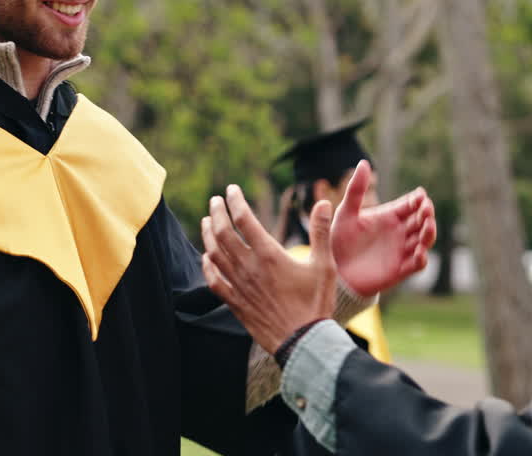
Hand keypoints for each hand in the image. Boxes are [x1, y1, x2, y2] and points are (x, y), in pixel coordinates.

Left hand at [201, 184, 336, 353]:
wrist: (303, 341)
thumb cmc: (316, 303)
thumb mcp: (325, 265)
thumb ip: (321, 232)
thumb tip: (324, 202)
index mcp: (269, 254)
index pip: (244, 219)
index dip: (235, 201)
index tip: (231, 190)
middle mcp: (249, 267)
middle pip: (223, 233)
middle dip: (217, 213)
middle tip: (215, 201)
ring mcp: (239, 286)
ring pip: (214, 254)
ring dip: (208, 235)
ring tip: (206, 221)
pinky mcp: (236, 303)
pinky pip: (214, 281)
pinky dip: (207, 266)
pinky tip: (207, 258)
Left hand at [331, 160, 436, 296]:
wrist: (334, 271)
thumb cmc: (338, 240)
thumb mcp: (345, 212)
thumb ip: (355, 189)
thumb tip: (364, 162)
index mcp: (389, 216)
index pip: (410, 205)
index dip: (417, 200)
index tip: (420, 195)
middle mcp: (399, 232)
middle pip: (421, 220)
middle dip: (426, 213)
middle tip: (426, 208)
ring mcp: (401, 251)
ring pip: (423, 240)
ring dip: (429, 233)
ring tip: (428, 225)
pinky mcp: (399, 270)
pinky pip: (416, 264)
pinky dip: (421, 258)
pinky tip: (419, 252)